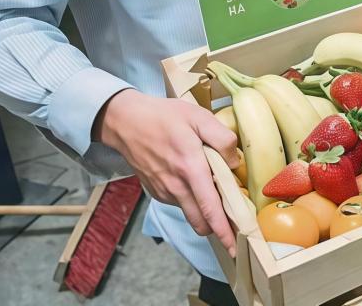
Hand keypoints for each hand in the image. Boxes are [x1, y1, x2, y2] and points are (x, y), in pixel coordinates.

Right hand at [97, 89, 239, 254]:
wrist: (126, 121)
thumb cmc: (164, 117)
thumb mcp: (199, 117)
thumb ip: (222, 138)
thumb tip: (235, 161)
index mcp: (191, 168)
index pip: (210, 208)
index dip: (223, 229)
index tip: (236, 244)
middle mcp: (176, 186)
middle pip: (200, 221)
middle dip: (218, 229)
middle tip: (235, 226)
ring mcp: (164, 191)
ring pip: (190, 213)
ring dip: (204, 213)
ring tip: (218, 197)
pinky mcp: (156, 191)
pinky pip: (179, 203)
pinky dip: (191, 200)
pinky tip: (196, 183)